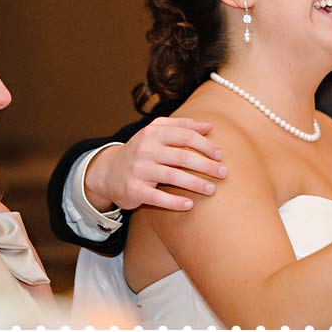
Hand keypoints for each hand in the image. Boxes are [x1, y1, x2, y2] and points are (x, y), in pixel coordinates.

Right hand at [84, 117, 227, 211]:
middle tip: (223, 173)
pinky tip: (189, 205)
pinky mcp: (133, 189)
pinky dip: (174, 202)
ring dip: (195, 184)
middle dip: (206, 166)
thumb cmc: (142, 150)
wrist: (108, 171)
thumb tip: (210, 126)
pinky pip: (157, 197)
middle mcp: (145, 149)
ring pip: (172, 177)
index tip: (220, 155)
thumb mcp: (157, 131)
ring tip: (212, 189)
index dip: (205, 145)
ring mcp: (138, 169)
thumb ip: (183, 126)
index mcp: (154, 132)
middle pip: (182, 157)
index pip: (185, 136)